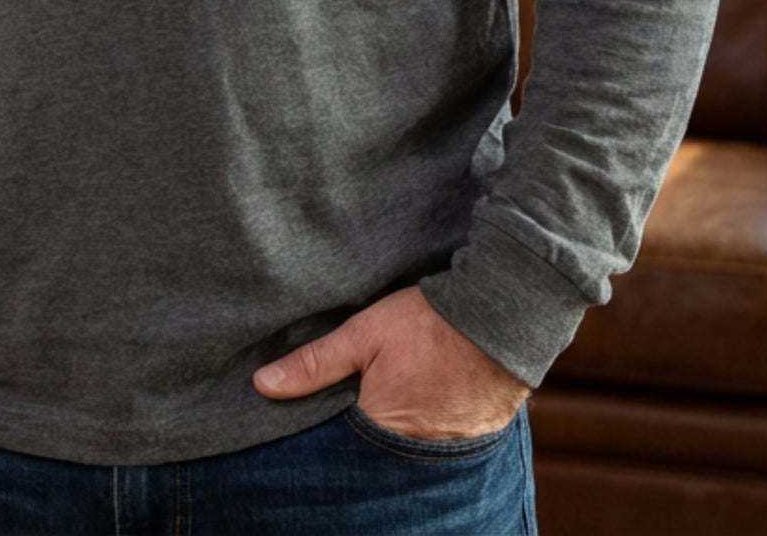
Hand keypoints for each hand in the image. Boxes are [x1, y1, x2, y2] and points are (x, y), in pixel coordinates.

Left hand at [253, 287, 528, 440]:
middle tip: (364, 396)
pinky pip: (441, 442)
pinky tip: (425, 400)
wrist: (503, 316)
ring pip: (407, 447)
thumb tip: (263, 385)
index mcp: (379, 426)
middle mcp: (413, 449)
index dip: (330, 426)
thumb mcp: (364, 333)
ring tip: (397, 396)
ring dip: (398, 429)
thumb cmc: (429, 322)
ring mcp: (447, 447)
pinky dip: (430, 426)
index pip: (340, 444)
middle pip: (375, 448)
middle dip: (365, 430)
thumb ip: (315, 363)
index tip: (322, 408)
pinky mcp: (475, 437)